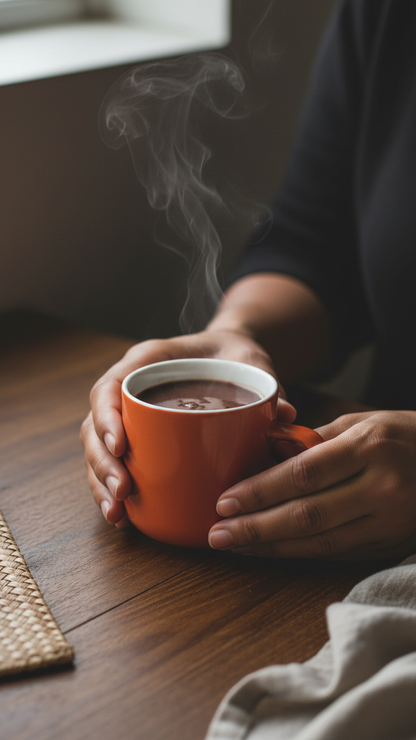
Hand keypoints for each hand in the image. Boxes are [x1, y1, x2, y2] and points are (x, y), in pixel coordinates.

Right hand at [80, 329, 295, 526]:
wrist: (230, 356)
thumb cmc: (235, 357)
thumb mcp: (252, 363)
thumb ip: (266, 385)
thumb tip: (284, 416)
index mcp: (145, 362)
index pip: (109, 387)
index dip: (107, 417)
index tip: (121, 446)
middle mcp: (128, 388)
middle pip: (93, 426)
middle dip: (102, 463)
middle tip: (123, 491)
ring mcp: (127, 416)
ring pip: (97, 450)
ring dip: (101, 484)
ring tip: (118, 514)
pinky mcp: (136, 439)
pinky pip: (114, 464)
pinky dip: (113, 490)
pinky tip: (123, 517)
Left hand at [208, 410, 415, 559]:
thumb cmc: (405, 435)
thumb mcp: (363, 423)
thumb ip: (314, 441)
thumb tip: (265, 455)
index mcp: (370, 446)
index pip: (303, 474)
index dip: (261, 491)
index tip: (225, 500)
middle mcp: (382, 486)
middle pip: (307, 515)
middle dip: (256, 527)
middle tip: (217, 533)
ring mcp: (389, 521)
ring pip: (320, 542)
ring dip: (271, 547)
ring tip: (235, 546)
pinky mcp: (390, 545)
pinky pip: (337, 553)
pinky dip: (299, 554)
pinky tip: (272, 550)